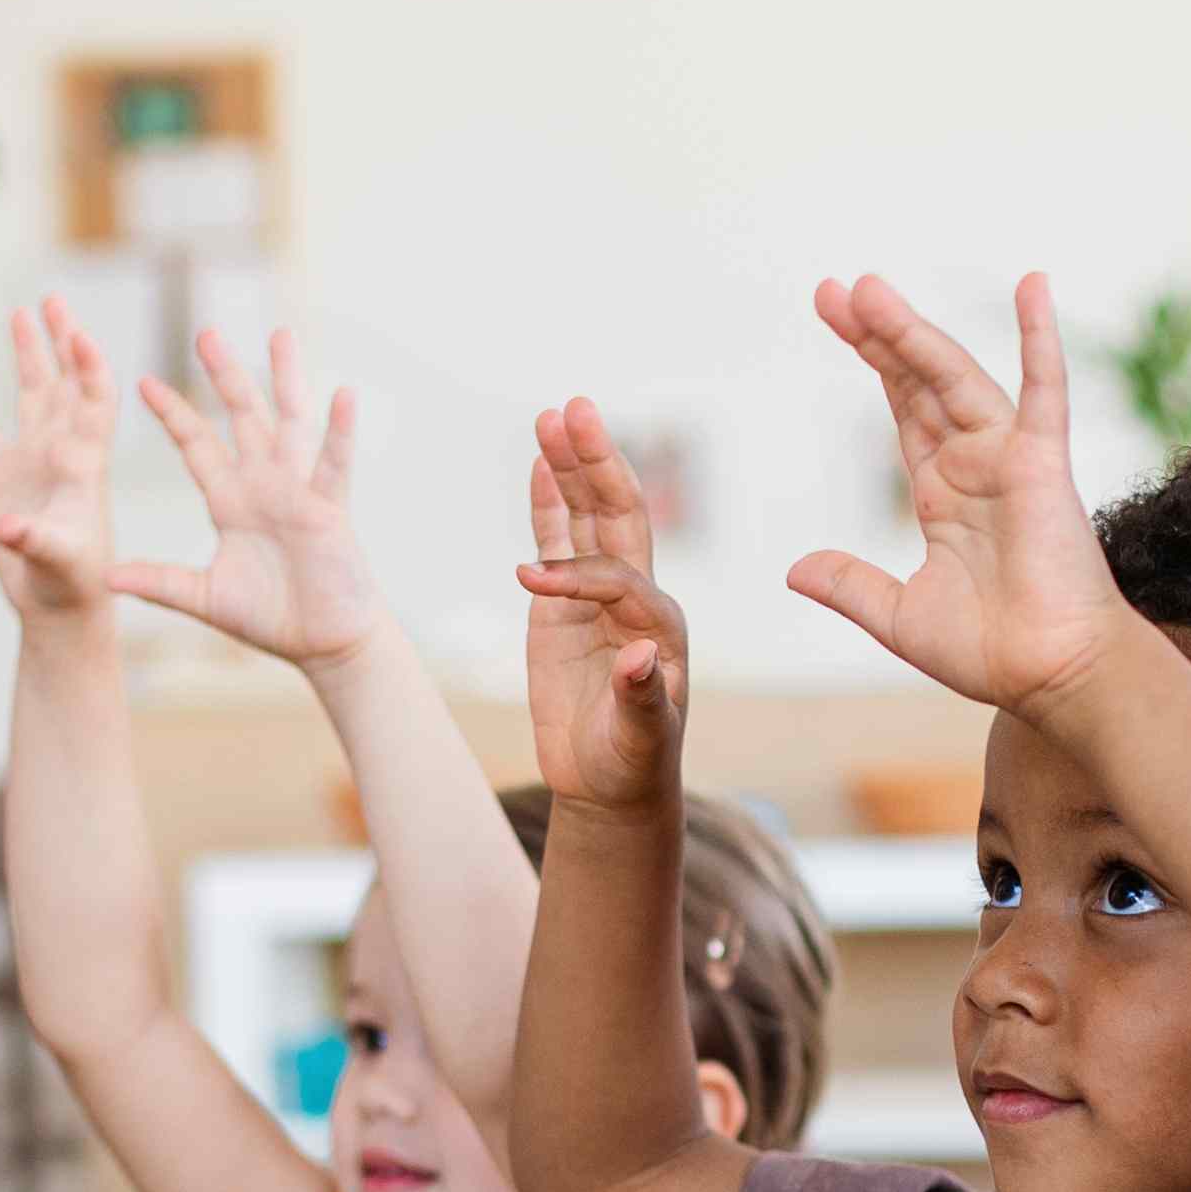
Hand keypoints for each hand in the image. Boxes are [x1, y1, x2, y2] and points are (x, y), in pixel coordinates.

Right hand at [0, 297, 120, 630]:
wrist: (60, 607)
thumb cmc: (75, 585)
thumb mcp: (63, 562)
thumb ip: (38, 540)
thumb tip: (7, 525)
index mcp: (86, 464)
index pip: (94, 404)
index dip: (89, 370)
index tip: (80, 336)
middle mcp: (61, 451)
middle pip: (65, 384)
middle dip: (61, 341)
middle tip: (54, 300)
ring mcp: (30, 460)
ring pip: (30, 396)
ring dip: (27, 356)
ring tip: (21, 312)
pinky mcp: (0, 478)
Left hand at [118, 330, 383, 671]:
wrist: (322, 644)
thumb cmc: (271, 619)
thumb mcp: (204, 597)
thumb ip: (159, 581)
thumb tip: (105, 577)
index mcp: (230, 501)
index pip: (196, 446)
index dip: (173, 414)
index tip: (143, 382)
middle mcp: (263, 485)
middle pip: (241, 417)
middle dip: (224, 374)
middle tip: (206, 332)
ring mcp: (298, 491)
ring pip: (289, 422)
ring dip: (283, 379)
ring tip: (279, 335)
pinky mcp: (328, 508)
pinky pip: (333, 462)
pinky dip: (338, 430)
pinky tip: (342, 393)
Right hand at [520, 399, 691, 814]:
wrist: (610, 784)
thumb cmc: (633, 764)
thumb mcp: (642, 740)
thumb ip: (644, 699)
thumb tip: (639, 654)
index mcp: (659, 623)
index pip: (617, 577)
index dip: (577, 575)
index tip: (531, 583)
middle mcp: (635, 597)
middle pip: (617, 515)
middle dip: (598, 461)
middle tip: (577, 408)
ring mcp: (597, 595)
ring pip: (586, 517)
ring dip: (572, 466)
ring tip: (552, 414)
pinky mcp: (563, 604)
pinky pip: (557, 540)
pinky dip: (549, 500)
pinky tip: (541, 460)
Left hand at [786, 274, 1126, 713]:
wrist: (1048, 678)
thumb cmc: (992, 653)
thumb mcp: (899, 616)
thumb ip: (851, 586)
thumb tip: (794, 569)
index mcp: (942, 495)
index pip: (902, 409)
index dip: (871, 360)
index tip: (833, 313)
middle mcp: (973, 465)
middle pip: (918, 381)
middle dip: (877, 334)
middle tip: (833, 288)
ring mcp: (1008, 459)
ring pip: (954, 378)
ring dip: (915, 332)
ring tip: (868, 290)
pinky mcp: (1043, 464)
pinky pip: (1043, 390)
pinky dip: (1039, 337)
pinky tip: (1032, 283)